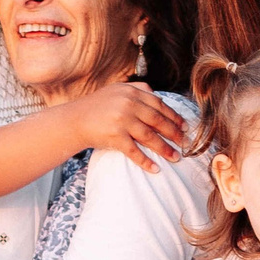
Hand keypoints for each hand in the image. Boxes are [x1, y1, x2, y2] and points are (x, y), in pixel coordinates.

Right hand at [65, 80, 186, 170]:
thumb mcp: (117, 90)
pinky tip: (155, 169)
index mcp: (132, 91)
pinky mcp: (114, 136)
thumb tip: (159, 98)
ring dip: (165, 149)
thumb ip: (137, 90)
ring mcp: (121, 120)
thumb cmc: (97, 107)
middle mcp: (128, 104)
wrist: (74, 120)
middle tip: (185, 143)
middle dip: (174, 133)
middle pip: (158, 120)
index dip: (174, 117)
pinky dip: (146, 161)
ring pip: (150, 137)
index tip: (185, 126)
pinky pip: (134, 151)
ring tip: (176, 157)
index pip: (159, 105)